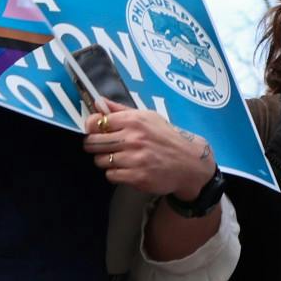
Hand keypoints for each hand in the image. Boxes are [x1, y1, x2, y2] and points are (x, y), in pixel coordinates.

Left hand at [82, 99, 217, 199]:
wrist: (189, 163)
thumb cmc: (167, 138)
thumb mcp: (148, 117)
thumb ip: (121, 110)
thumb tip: (98, 103)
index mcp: (134, 120)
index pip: (96, 122)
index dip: (91, 127)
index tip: (94, 131)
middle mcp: (133, 138)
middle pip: (93, 143)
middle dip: (93, 146)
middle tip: (101, 147)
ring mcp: (134, 159)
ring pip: (100, 160)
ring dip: (104, 161)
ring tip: (117, 158)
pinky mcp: (136, 177)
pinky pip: (111, 175)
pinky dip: (114, 173)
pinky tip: (125, 169)